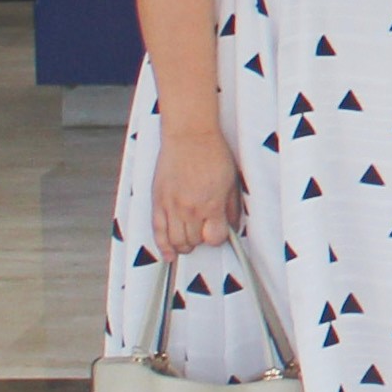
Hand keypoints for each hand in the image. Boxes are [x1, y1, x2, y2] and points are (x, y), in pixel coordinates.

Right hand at [150, 124, 242, 258]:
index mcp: (211, 204)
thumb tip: (233, 227)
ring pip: (175, 240)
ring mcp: (171, 206)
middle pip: (193, 241)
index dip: (218, 238)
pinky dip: (162, 245)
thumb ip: (232, 208)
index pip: (214, 238)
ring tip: (188, 244)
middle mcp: (189, 209)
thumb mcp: (231, 182)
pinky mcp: (157, 200)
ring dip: (183, 246)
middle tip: (203, 234)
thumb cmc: (213, 155)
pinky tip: (168, 254)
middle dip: (199, 241)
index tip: (219, 232)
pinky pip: (158, 230)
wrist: (189, 136)